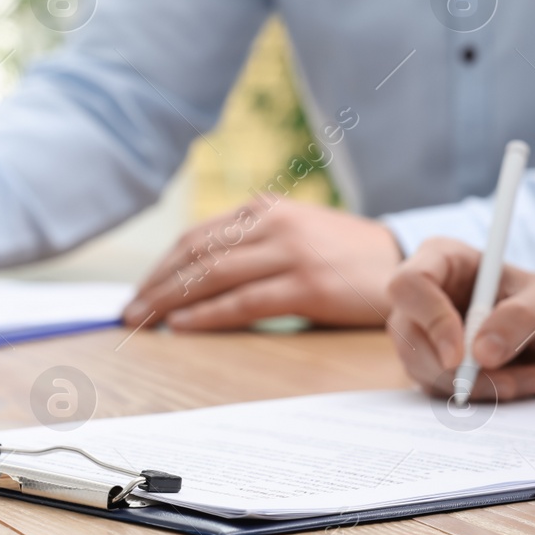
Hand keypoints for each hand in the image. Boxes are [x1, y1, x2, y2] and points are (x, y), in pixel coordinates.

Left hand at [123, 198, 401, 330]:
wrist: (406, 265)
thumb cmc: (346, 256)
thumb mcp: (298, 231)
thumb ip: (255, 239)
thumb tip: (199, 269)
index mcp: (266, 208)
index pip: (198, 236)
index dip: (161, 266)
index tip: (138, 291)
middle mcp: (274, 224)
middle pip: (197, 254)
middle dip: (156, 285)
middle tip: (128, 312)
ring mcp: (291, 252)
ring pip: (212, 275)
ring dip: (169, 301)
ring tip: (144, 322)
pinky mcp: (308, 285)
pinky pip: (242, 302)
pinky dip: (205, 314)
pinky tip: (181, 326)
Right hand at [386, 238, 534, 399]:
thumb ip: (519, 318)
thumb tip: (481, 354)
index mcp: (440, 259)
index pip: (409, 285)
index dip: (430, 319)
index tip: (462, 356)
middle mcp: (421, 296)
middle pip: (409, 336)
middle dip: (460, 369)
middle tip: (514, 381)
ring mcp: (422, 333)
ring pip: (426, 370)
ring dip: (482, 386)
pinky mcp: (431, 366)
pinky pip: (443, 390)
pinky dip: (485, 395)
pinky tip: (524, 382)